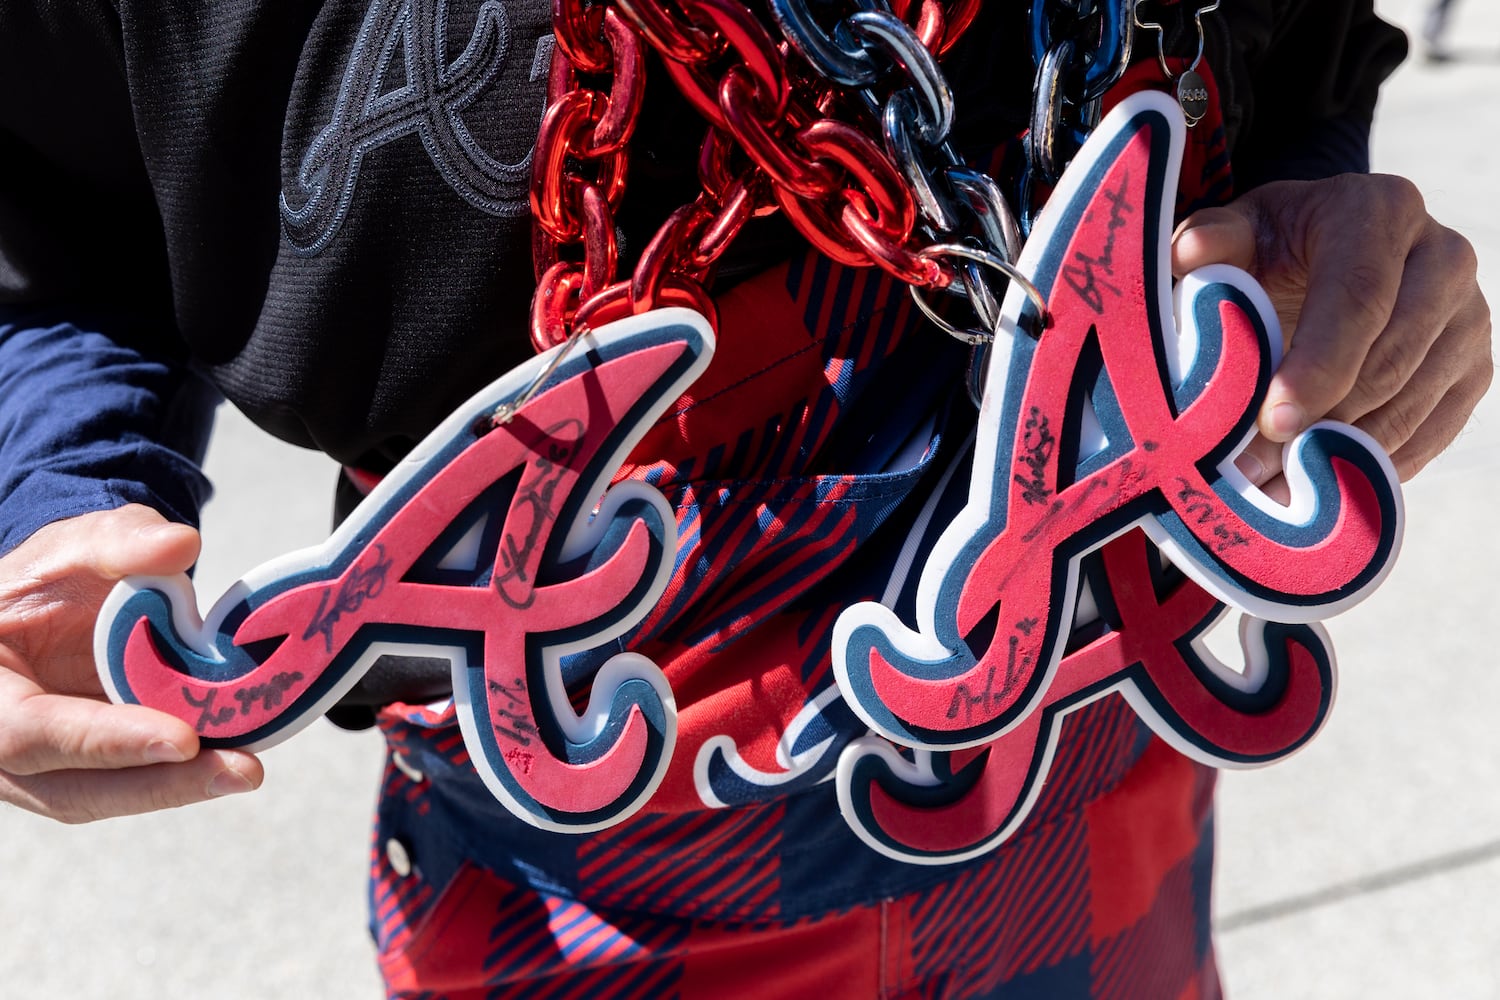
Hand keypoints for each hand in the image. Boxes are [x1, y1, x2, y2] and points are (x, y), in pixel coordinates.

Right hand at [0, 505, 261, 821]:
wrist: (48, 601)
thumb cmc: (51, 577)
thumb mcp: (75, 545)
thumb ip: (121, 542)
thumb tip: (183, 544)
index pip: (33, 731)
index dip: (107, 741)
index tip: (183, 740)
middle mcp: (1, 741)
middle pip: (71, 789)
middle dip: (159, 784)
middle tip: (242, 771)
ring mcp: (40, 766)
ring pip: (102, 796)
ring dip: (178, 788)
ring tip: (246, 769)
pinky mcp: (84, 770)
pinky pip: (130, 782)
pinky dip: (180, 776)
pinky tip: (233, 760)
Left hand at [1171, 173, 1492, 491]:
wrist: (1327, 253)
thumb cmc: (1273, 246)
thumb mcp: (1239, 232)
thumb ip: (1211, 240)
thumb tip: (1190, 250)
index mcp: (1381, 213)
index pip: (1359, 297)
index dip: (1319, 365)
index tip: (1273, 420)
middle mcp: (1442, 258)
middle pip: (1388, 362)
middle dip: (1320, 425)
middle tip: (1255, 472)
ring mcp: (1467, 318)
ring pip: (1410, 406)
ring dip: (1342, 456)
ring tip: (1275, 490)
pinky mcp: (1473, 368)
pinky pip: (1429, 433)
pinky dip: (1372, 465)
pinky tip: (1318, 485)